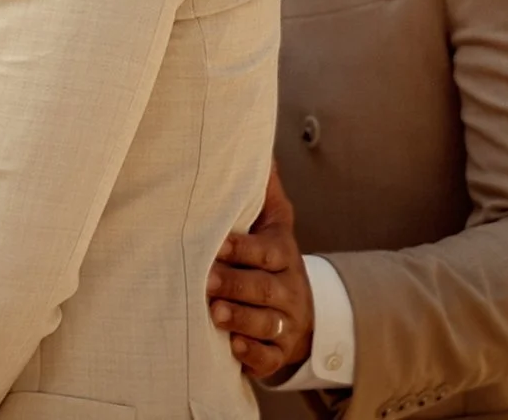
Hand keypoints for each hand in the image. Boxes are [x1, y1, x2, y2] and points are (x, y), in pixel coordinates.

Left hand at [210, 162, 314, 379]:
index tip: (217, 243)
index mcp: (282, 256)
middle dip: (236, 284)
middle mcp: (288, 290)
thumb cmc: (271, 259)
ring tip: (214, 314)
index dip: (243, 248)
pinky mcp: (278, 352)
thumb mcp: (274, 224)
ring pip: (267, 323)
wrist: (301, 312)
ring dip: (241, 319)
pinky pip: (269, 357)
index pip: (267, 251)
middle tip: (206, 280)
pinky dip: (252, 353)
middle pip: (265, 288)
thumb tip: (259, 150)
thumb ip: (264, 192)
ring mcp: (285, 323)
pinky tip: (233, 347)